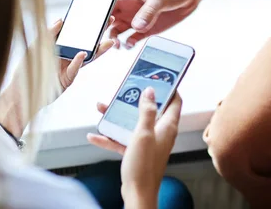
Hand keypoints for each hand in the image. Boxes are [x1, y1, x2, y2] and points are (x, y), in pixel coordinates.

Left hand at [0, 17, 114, 137]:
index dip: (87, 25)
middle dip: (99, 33)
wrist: (19, 90)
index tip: (97, 15)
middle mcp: (67, 57)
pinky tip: (82, 54)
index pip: (77, 34)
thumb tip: (61, 20)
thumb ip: (48, 33)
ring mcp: (69, 68)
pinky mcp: (67, 80)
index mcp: (61, 47)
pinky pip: (74, 70)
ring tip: (108, 41)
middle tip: (110, 22)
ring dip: (98, 50)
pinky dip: (78, 62)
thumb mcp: (36, 46)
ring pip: (86, 57)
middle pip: (87, 44)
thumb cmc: (27, 69)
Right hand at [87, 89, 182, 207]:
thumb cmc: (144, 166)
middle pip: (150, 109)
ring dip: (118, 116)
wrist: (137, 194)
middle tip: (126, 88)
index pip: (174, 101)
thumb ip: (147, 111)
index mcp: (167, 126)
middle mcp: (159, 133)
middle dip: (136, 98)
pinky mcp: (136, 152)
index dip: (169, 88)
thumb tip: (151, 91)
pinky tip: (95, 135)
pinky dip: (110, 137)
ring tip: (103, 108)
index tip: (159, 76)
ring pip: (133, 123)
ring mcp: (147, 142)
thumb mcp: (144, 133)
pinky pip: (123, 140)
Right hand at [109, 0, 245, 48]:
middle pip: (110, 21)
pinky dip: (129, 43)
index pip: (108, 6)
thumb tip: (136, 26)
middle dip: (104, 30)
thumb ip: (148, 12)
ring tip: (118, 45)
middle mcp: (129, 9)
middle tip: (106, 40)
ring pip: (119, 32)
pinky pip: (133, 38)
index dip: (100, 15)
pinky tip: (129, 46)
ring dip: (115, 39)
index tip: (96, 25)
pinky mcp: (148, 29)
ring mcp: (138, 19)